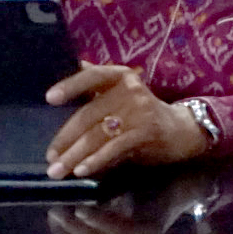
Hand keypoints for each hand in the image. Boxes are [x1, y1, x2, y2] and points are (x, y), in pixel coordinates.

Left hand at [44, 63, 209, 179]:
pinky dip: (97, 160)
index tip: (49, 98)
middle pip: (89, 114)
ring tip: (58, 171)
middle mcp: (131, 90)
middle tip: (50, 158)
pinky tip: (83, 170)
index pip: (93, 76)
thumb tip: (77, 62)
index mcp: (121, 77)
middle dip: (66, 139)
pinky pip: (115, 147)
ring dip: (75, 155)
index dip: (71, 86)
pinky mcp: (147, 131)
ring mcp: (140, 110)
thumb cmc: (144, 112)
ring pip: (98, 134)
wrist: (182, 129)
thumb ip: (99, 84)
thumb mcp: (123, 93)